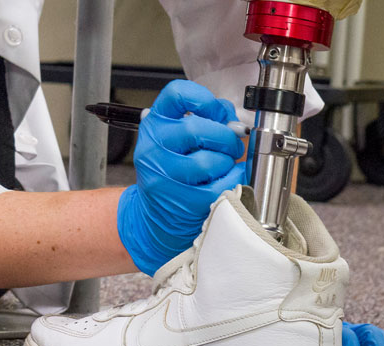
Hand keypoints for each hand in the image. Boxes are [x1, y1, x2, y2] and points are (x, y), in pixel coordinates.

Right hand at [117, 80, 246, 274]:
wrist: (158, 214)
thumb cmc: (176, 170)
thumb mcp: (181, 138)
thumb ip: (208, 119)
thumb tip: (232, 119)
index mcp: (154, 123)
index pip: (176, 94)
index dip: (204, 99)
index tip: (217, 112)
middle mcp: (152, 146)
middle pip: (196, 128)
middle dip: (224, 137)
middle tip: (231, 145)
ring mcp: (162, 175)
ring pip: (209, 160)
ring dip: (226, 162)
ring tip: (223, 166)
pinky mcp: (179, 200)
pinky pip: (220, 185)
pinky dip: (232, 181)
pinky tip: (226, 180)